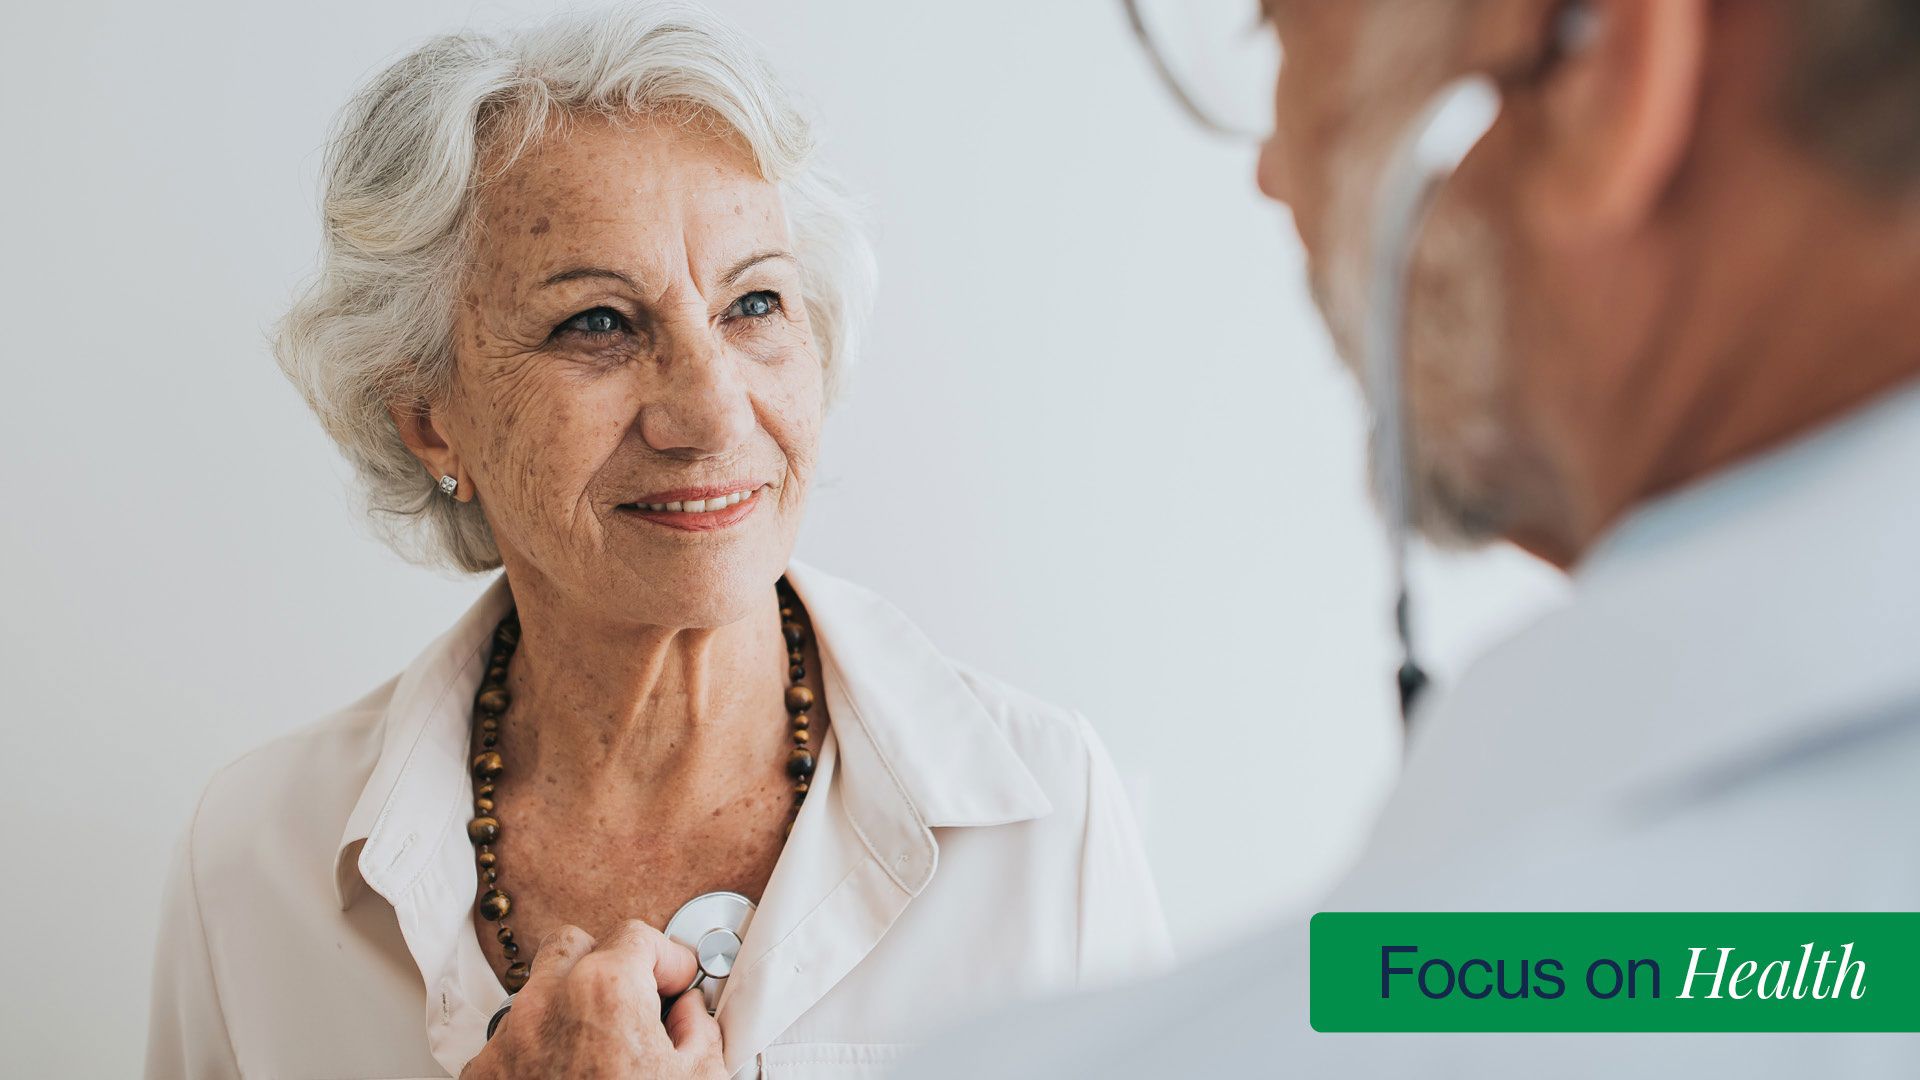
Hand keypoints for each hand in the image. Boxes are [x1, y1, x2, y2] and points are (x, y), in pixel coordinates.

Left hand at [461, 920, 726, 1079]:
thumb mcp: (701, 1078)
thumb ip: (697, 1028)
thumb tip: (687, 1017)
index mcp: (604, 988)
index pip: (639, 937)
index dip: (669, 961)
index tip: (679, 985)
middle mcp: (545, 1003)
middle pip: (575, 948)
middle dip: (609, 965)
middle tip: (639, 1003)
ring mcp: (507, 1041)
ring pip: (537, 993)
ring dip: (570, 1007)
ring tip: (604, 1049)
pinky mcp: (484, 1078)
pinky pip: (513, 1041)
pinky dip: (540, 1049)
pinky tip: (571, 1079)